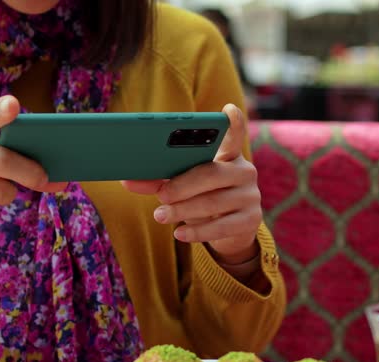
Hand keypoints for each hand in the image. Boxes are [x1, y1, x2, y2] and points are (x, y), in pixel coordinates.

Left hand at [123, 104, 261, 264]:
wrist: (231, 231)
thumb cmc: (203, 198)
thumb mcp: (184, 186)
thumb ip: (159, 180)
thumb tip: (127, 182)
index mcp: (229, 155)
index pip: (234, 134)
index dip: (234, 122)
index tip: (227, 110)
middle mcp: (244, 172)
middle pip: (213, 174)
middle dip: (184, 185)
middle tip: (161, 195)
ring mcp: (250, 196)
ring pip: (214, 202)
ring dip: (184, 210)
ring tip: (160, 216)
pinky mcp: (251, 221)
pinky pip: (222, 227)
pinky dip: (197, 231)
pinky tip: (179, 233)